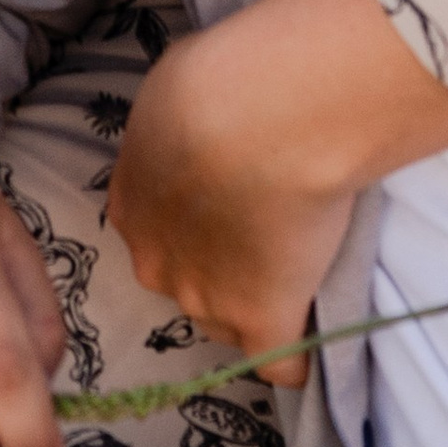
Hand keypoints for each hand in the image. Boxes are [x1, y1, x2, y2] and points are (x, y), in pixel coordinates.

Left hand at [107, 0, 447, 389]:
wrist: (263, 115)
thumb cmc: (217, 81)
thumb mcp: (175, 91)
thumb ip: (178, 129)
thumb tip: (197, 129)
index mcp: (132, 203)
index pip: (157, 236)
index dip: (196, 224)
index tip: (232, 203)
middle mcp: (158, 262)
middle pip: (188, 284)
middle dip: (221, 267)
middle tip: (272, 226)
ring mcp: (209, 298)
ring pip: (228, 321)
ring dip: (259, 302)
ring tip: (304, 262)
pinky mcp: (264, 320)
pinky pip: (280, 365)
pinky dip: (297, 358)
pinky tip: (315, 334)